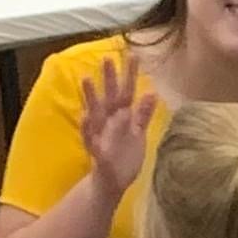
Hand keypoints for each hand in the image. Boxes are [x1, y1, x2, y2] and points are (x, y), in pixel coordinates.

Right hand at [79, 58, 157, 201]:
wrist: (112, 182)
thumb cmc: (124, 156)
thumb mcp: (138, 133)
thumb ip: (143, 114)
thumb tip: (152, 92)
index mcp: (121, 118)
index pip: (127, 93)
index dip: (130, 76)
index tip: (133, 55)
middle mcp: (109, 122)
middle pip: (110, 97)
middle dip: (108, 79)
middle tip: (107, 57)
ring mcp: (101, 135)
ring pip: (95, 113)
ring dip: (90, 97)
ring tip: (86, 79)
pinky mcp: (97, 151)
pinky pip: (90, 137)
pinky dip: (87, 127)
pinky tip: (85, 115)